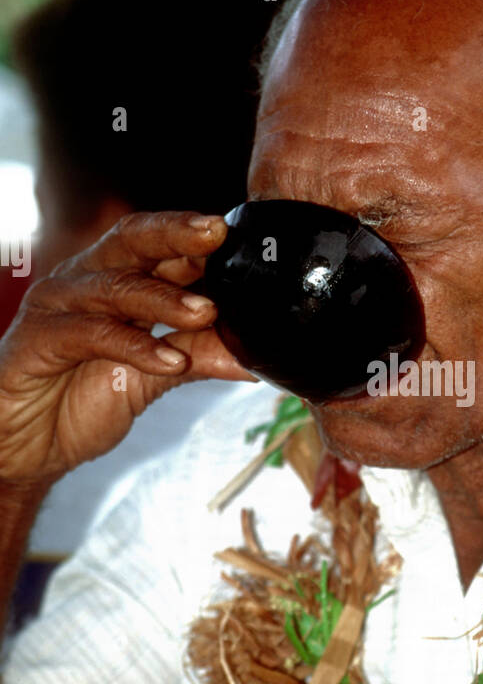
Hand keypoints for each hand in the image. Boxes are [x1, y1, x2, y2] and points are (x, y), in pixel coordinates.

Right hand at [0, 210, 253, 482]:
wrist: (24, 449)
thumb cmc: (79, 401)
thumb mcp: (153, 377)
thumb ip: (198, 357)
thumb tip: (256, 356)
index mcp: (116, 280)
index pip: (160, 245)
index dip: (198, 238)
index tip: (241, 236)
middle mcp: (86, 281)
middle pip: (133, 241)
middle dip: (177, 234)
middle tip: (217, 235)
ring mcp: (59, 305)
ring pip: (115, 287)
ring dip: (164, 299)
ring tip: (206, 312)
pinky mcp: (39, 339)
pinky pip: (91, 334)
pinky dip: (134, 346)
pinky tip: (169, 361)